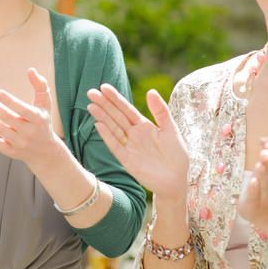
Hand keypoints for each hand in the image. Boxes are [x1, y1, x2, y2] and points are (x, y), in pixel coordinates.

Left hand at [0, 67, 64, 168]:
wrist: (45, 152)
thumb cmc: (43, 121)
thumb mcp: (46, 103)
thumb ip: (40, 85)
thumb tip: (30, 70)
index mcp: (38, 119)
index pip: (23, 110)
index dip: (10, 101)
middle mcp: (28, 132)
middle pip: (6, 117)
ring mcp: (19, 143)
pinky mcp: (10, 152)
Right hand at [86, 84, 187, 204]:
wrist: (176, 181)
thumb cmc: (176, 156)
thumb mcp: (171, 130)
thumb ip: (161, 111)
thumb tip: (151, 91)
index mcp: (144, 126)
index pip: (126, 109)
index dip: (116, 98)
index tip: (104, 87)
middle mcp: (134, 135)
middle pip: (116, 116)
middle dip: (104, 104)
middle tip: (91, 92)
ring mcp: (129, 147)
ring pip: (113, 128)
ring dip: (102, 117)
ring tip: (91, 105)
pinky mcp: (127, 160)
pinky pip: (115, 146)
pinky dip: (107, 136)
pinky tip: (98, 125)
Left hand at [237, 138, 267, 235]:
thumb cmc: (264, 189)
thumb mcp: (266, 172)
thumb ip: (267, 154)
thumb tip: (263, 139)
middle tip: (266, 150)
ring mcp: (263, 196)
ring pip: (265, 184)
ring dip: (263, 174)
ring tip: (260, 164)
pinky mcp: (253, 205)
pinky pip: (255, 197)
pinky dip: (254, 189)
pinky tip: (253, 181)